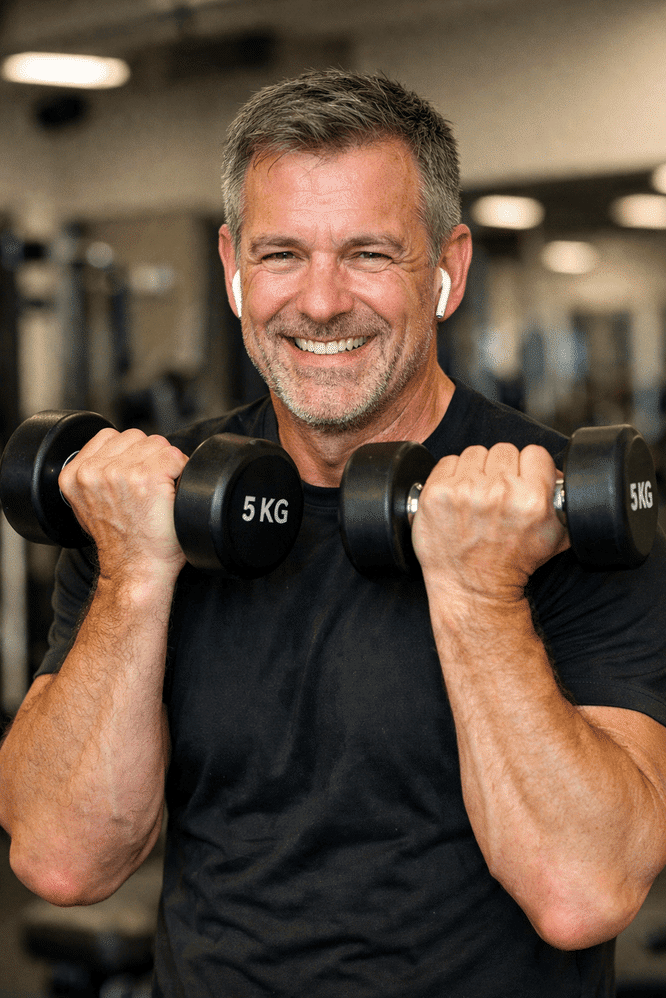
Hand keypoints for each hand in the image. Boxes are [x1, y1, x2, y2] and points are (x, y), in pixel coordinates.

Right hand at [58, 428, 188, 580]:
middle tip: (149, 490)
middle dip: (148, 458)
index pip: (110, 437)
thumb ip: (94, 477)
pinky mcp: (147, 477)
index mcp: (74, 476)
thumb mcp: (89, 506)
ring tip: (159, 493)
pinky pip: (175, 456)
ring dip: (166, 464)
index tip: (134, 479)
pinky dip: (181, 472)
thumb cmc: (123, 544)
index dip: (129, 455)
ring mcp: (120, 473)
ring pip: (157, 444)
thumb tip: (115, 457)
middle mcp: (94, 472)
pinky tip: (172, 494)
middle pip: (136, 437)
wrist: (136, 570)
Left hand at [412, 443, 569, 602]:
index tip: (522, 481)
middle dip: (502, 470)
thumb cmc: (513, 565)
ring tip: (476, 497)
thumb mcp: (556, 537)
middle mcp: (498, 491)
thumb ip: (565, 502)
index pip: (535, 453)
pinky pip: (448, 462)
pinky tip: (457, 498)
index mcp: (532, 498)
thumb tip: (560, 474)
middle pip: (504, 451)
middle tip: (498, 494)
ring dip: (476, 470)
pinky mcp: (436, 493)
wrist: (474, 590)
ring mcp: (464, 491)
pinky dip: (452, 476)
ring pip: (475, 453)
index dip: (530, 468)